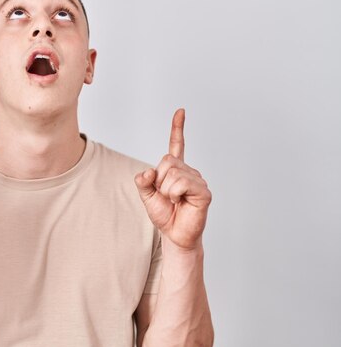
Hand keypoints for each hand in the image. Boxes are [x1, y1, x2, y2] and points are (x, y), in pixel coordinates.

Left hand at [134, 109, 211, 250]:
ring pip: (172, 173)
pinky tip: (181, 201)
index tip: (180, 111)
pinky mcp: (203, 191)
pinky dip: (174, 193)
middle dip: (159, 180)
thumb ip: (143, 182)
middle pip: (167, 160)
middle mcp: (189, 171)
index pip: (177, 145)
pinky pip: (182, 183)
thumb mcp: (147, 196)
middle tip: (166, 196)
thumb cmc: (165, 215)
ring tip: (174, 201)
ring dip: (166, 190)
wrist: (175, 235)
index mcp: (176, 170)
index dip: (177, 128)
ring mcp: (198, 180)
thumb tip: (148, 172)